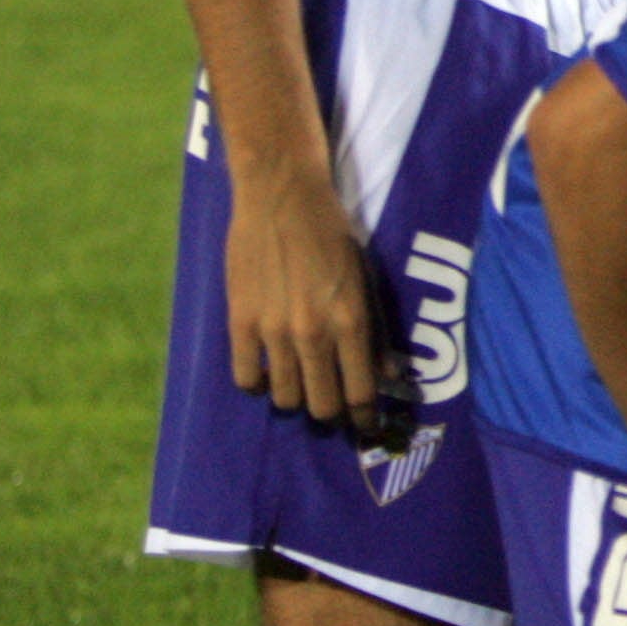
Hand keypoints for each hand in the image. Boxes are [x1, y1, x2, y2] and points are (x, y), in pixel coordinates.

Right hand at [222, 159, 395, 432]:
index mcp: (350, 321)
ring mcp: (272, 331)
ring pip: (284, 397)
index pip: (359, 392)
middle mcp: (312, 333)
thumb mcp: (365, 278)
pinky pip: (245, 378)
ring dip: (296, 399)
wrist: (282, 197)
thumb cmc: (332, 233)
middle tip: (334, 409)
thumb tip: (386, 376)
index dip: (364, 418)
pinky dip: (257, 384)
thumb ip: (374, 329)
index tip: (367, 428)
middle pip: (321, 405)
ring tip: (301, 388)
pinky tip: (266, 374)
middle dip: (331, 414)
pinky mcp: (240, 322)